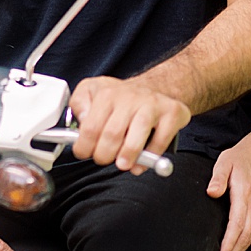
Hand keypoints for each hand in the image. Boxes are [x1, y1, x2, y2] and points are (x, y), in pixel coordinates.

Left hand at [68, 76, 190, 173]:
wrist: (157, 86)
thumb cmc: (121, 97)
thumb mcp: (91, 90)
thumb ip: (79, 104)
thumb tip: (82, 121)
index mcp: (107, 94)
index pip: (91, 128)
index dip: (85, 147)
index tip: (85, 153)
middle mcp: (130, 98)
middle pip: (112, 135)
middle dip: (104, 155)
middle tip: (103, 159)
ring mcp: (152, 105)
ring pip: (136, 137)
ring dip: (127, 156)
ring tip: (122, 164)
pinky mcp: (172, 113)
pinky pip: (161, 140)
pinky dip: (151, 157)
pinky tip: (142, 162)